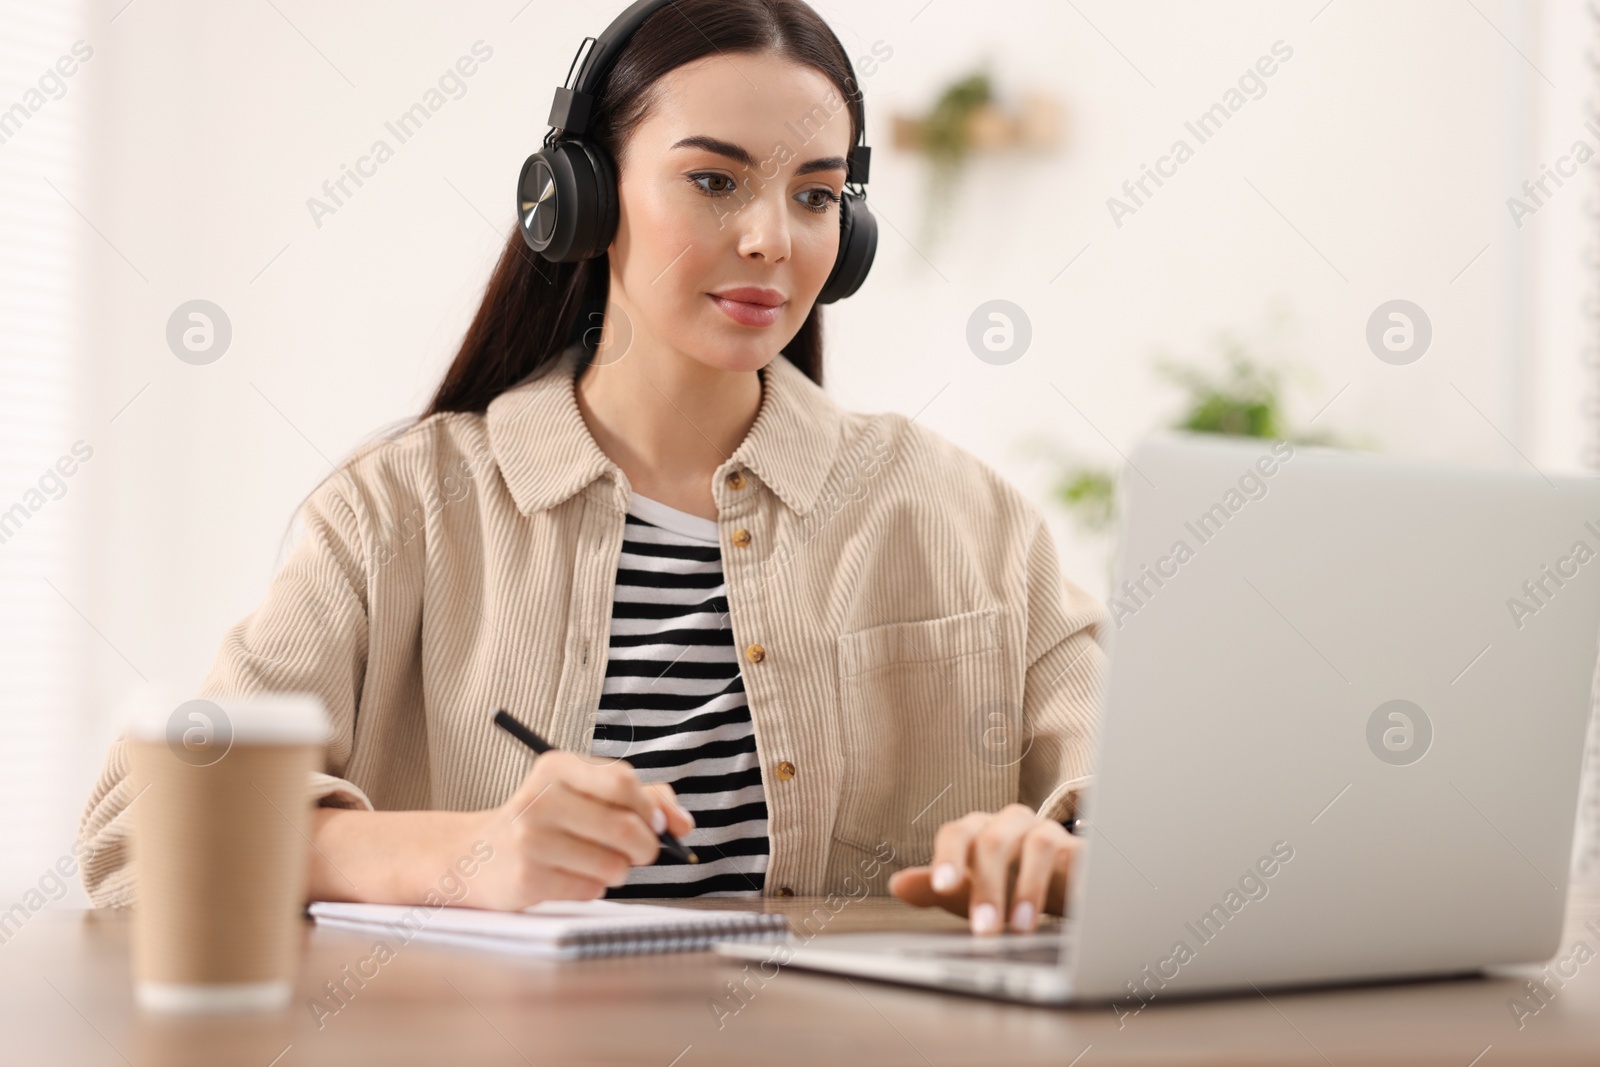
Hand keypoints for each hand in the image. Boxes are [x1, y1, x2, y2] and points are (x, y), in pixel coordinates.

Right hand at [468, 750, 694, 910]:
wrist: (475, 855)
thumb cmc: (544, 821)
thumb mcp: (583, 794)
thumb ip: (640, 798)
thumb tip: (681, 823)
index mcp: (557, 766)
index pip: (622, 781)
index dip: (649, 808)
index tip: (655, 823)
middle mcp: (541, 798)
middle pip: (625, 827)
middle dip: (646, 847)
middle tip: (642, 853)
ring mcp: (531, 839)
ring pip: (613, 865)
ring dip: (618, 871)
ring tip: (596, 864)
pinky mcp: (527, 877)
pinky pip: (590, 889)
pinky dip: (592, 888)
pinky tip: (569, 876)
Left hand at [887, 804, 1078, 934]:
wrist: (1057, 884)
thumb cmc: (1004, 884)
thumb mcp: (967, 891)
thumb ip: (933, 889)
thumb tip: (898, 884)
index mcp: (977, 830)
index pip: (956, 834)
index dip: (948, 858)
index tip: (942, 887)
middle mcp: (1010, 824)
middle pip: (994, 842)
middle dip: (987, 888)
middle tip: (984, 930)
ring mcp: (1046, 832)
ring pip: (1037, 845)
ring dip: (1029, 888)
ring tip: (1022, 928)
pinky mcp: (1079, 849)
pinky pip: (1079, 859)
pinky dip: (1075, 883)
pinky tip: (1072, 909)